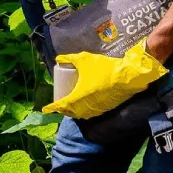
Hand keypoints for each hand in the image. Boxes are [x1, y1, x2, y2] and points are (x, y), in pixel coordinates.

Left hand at [42, 39, 167, 119]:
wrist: (126, 77)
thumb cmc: (103, 69)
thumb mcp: (84, 60)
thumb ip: (70, 58)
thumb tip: (58, 59)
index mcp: (77, 99)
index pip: (60, 106)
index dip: (52, 107)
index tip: (46, 108)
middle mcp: (84, 108)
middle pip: (69, 112)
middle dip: (63, 109)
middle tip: (59, 103)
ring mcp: (95, 110)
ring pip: (80, 114)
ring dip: (73, 110)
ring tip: (70, 103)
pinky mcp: (104, 109)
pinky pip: (90, 112)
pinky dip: (84, 110)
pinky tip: (85, 104)